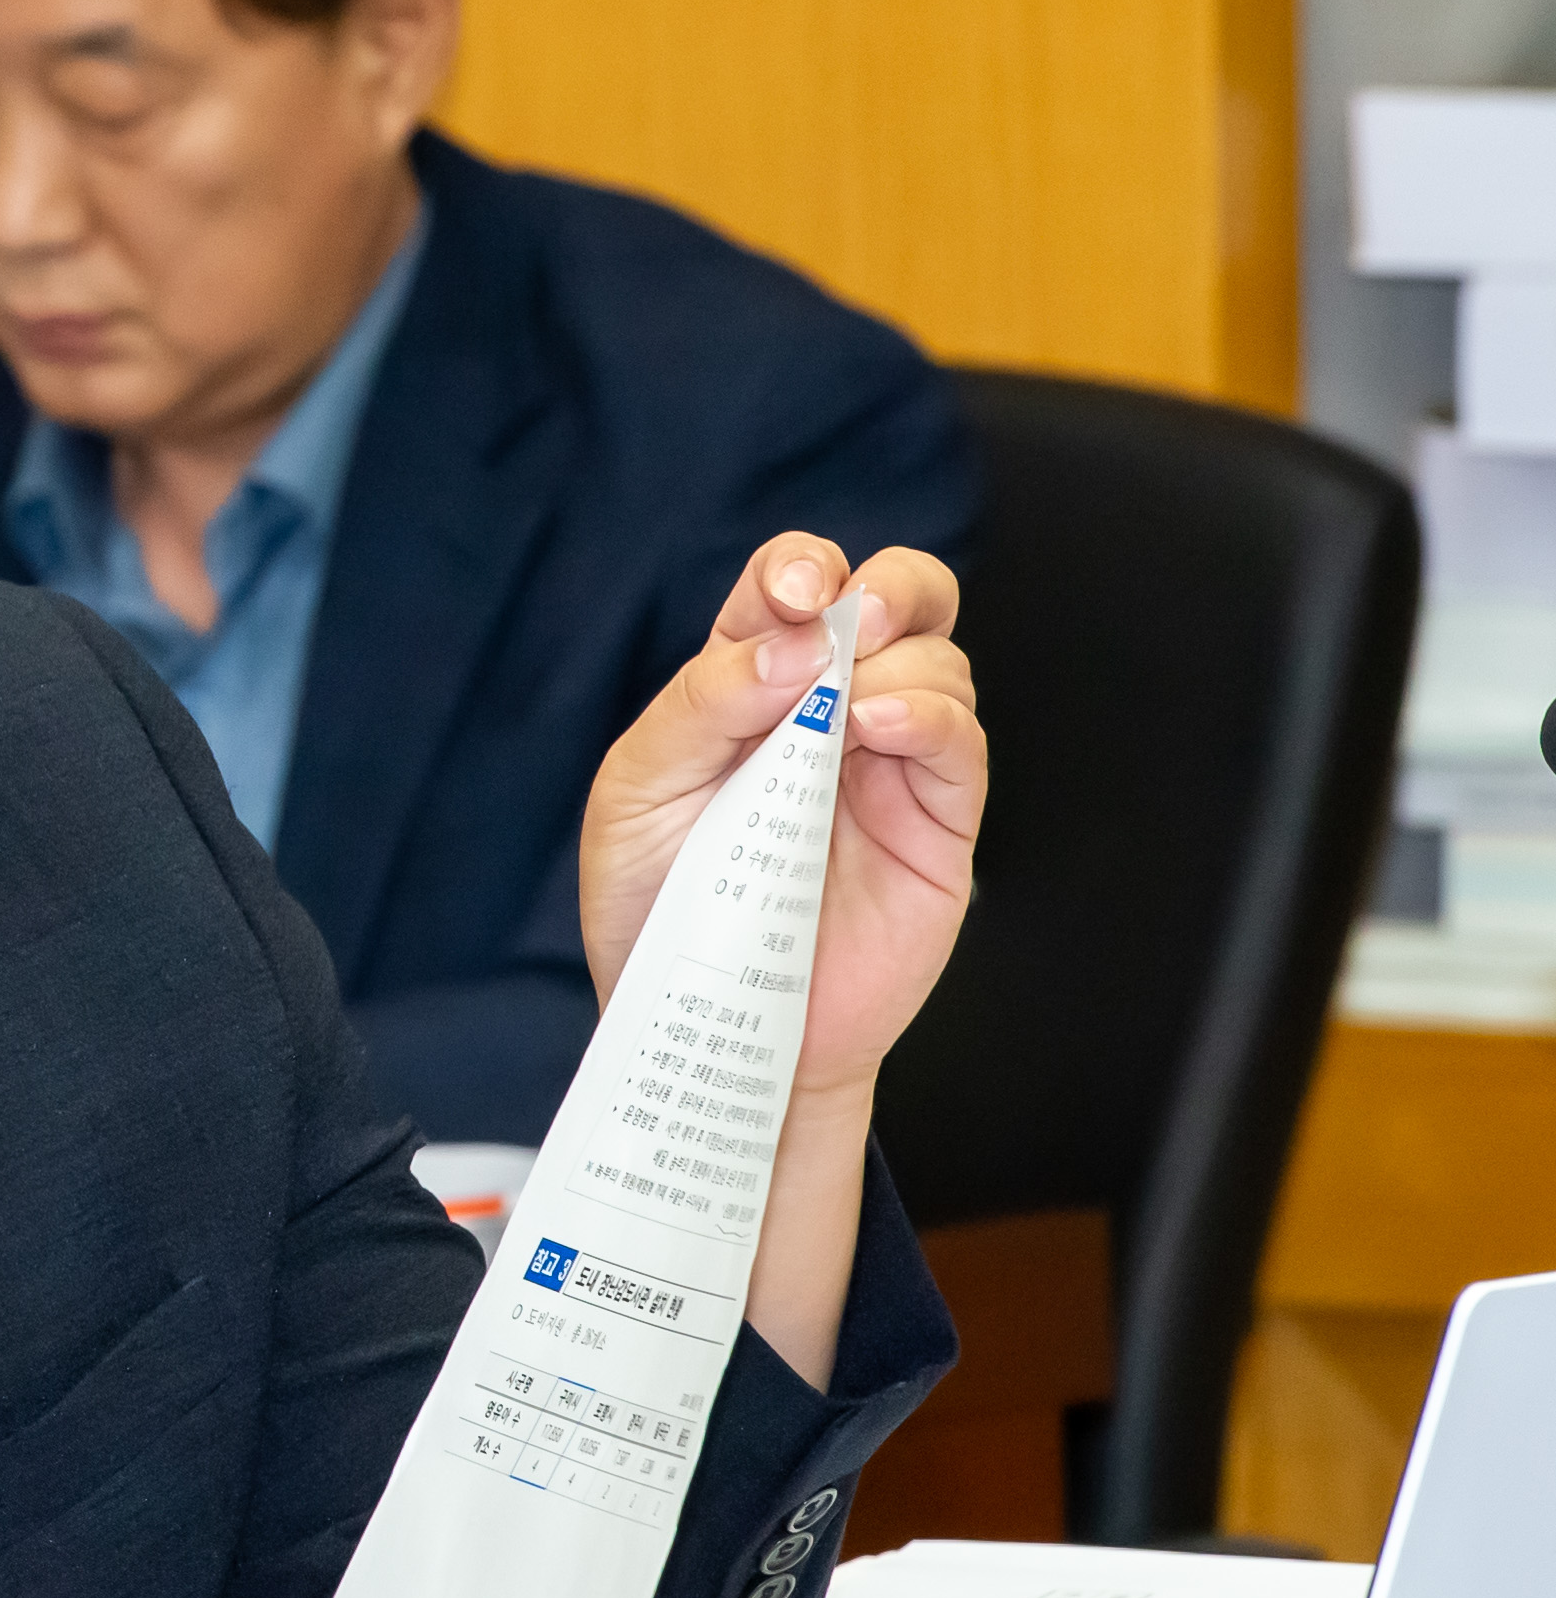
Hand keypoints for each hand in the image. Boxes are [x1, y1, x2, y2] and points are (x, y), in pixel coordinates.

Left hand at [576, 537, 982, 1385]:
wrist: (704, 1029)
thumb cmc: (660, 912)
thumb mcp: (638, 794)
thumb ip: (703, 705)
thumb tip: (792, 640)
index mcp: (749, 687)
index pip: (793, 587)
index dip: (801, 567)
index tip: (789, 593)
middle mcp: (829, 712)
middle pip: (897, 598)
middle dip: (885, 584)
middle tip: (849, 612)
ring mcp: (887, 766)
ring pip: (939, 661)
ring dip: (898, 659)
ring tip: (846, 708)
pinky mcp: (935, 826)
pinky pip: (961, 747)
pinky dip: (929, 717)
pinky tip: (878, 728)